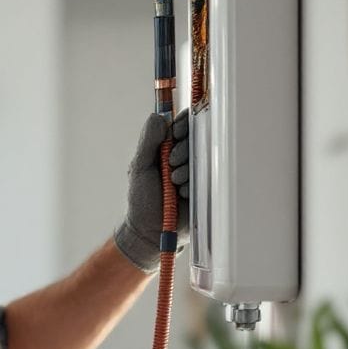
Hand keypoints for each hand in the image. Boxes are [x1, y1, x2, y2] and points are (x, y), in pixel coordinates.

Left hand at [113, 110, 188, 272]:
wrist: (149, 231)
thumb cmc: (141, 200)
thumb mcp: (139, 168)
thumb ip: (148, 142)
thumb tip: (157, 117)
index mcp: (166, 150)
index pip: (181, 126)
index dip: (182, 124)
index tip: (176, 132)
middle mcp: (184, 159)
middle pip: (196, 138)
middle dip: (183, 148)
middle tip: (171, 162)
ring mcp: (196, 174)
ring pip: (202, 158)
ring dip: (187, 168)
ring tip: (173, 183)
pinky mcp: (204, 189)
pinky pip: (208, 178)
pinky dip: (193, 183)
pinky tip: (182, 195)